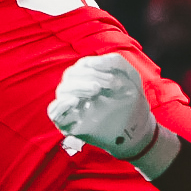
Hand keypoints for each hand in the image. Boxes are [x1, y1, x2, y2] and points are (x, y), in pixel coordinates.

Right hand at [48, 53, 179, 177]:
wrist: (136, 129)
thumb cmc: (130, 102)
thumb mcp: (129, 75)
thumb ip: (113, 61)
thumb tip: (89, 62)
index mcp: (89, 78)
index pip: (81, 66)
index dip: (94, 68)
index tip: (112, 78)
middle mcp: (77, 90)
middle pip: (70, 75)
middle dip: (89, 77)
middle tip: (104, 85)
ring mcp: (71, 107)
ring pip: (62, 90)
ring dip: (78, 87)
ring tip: (96, 90)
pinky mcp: (68, 123)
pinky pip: (54, 111)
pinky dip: (61, 105)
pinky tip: (75, 101)